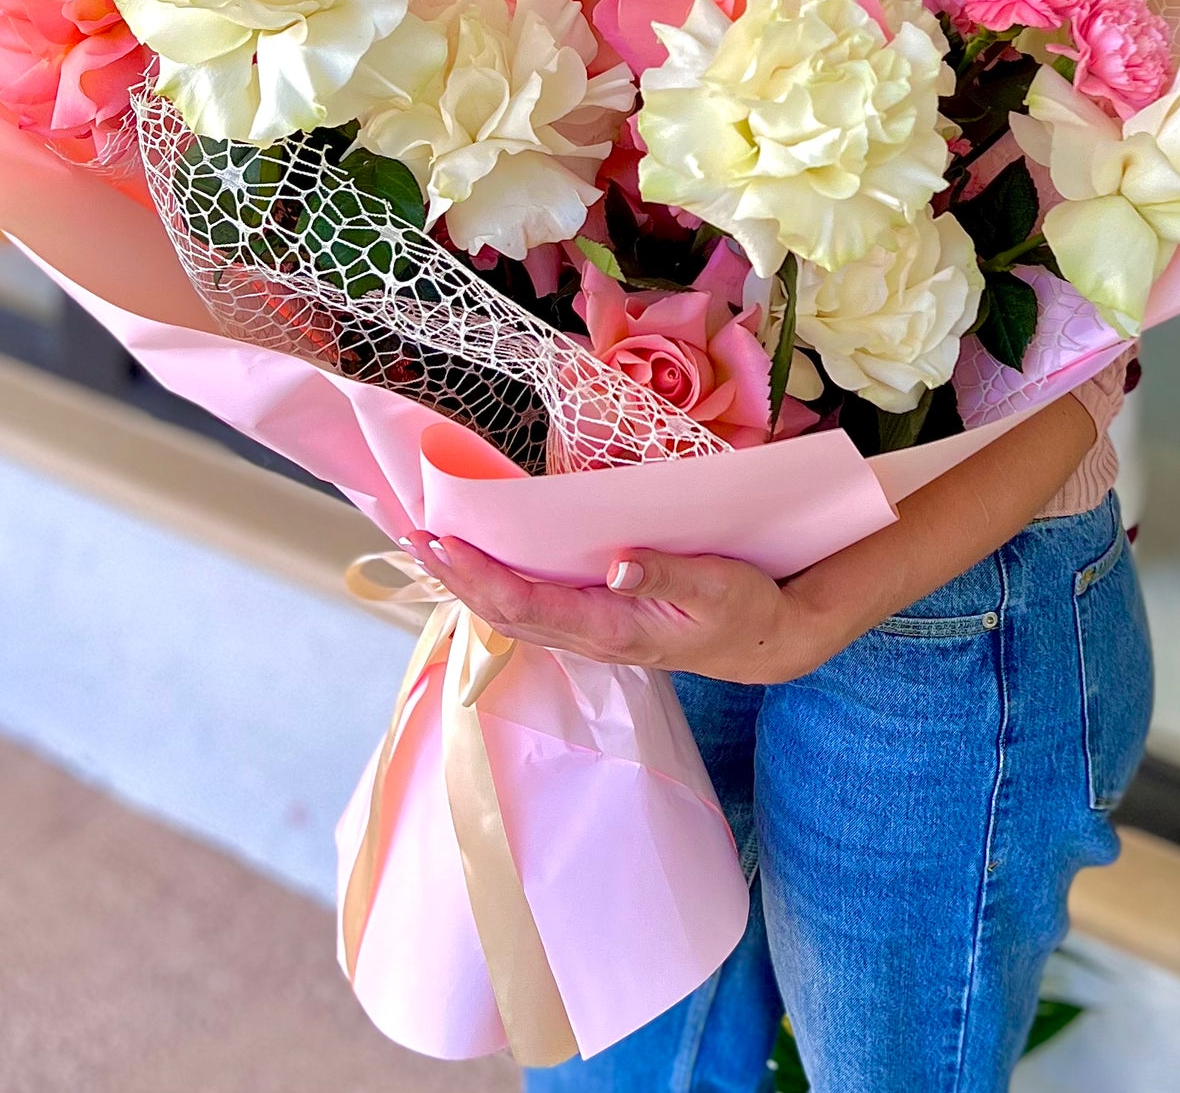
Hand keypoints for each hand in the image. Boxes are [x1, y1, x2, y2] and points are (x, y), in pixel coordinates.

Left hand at [409, 532, 825, 684]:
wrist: (765, 643)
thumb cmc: (744, 609)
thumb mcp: (719, 585)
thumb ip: (668, 573)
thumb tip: (618, 563)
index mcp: (614, 630)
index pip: (529, 605)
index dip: (481, 575)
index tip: (447, 542)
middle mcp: (592, 638)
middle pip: (505, 614)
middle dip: (457, 577)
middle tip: (414, 537)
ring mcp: (592, 634)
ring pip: (514, 615)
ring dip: (469, 583)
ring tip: (431, 546)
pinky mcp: (598, 624)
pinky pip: (534, 609)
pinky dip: (497, 585)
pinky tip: (482, 565)